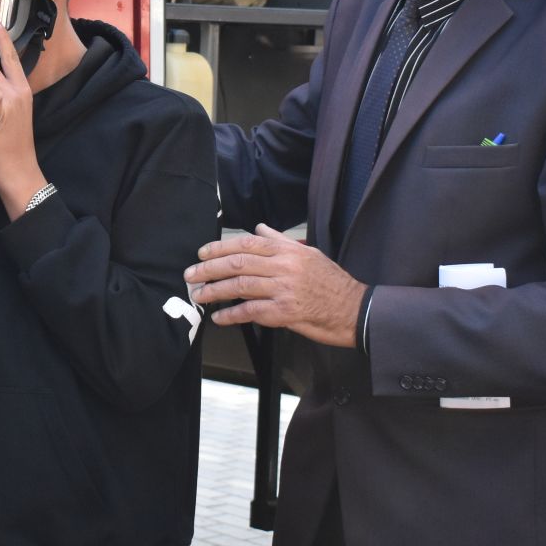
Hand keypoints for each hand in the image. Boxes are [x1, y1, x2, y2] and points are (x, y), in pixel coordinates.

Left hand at [184, 224, 367, 347]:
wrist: (354, 309)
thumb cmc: (331, 281)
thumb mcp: (308, 253)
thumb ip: (280, 241)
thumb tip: (259, 228)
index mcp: (287, 250)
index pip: (246, 244)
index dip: (220, 248)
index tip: (202, 254)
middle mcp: (284, 266)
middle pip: (238, 264)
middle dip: (209, 269)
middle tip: (191, 275)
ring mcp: (284, 289)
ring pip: (240, 286)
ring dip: (215, 291)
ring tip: (199, 295)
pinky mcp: (285, 312)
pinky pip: (251, 312)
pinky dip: (232, 314)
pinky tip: (219, 317)